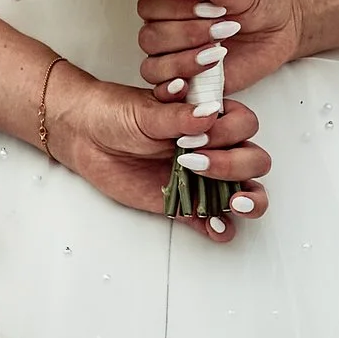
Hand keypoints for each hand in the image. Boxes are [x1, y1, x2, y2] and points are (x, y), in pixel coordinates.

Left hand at [43, 64, 271, 240]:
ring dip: (249, 200)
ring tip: (234, 204)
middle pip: (253, 160)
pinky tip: (215, 228)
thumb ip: (179, 115)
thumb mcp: (146, 110)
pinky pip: (212, 220)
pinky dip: (220, 227)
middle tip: (197, 164)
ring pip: (245, 191)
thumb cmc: (116, 113)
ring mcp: (202, 178)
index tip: (195, 136)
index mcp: (209, 118)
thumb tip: (209, 113)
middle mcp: (213, 147)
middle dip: (236, 165)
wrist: (85, 135)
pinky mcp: (183, 204)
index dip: (229, 132)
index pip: (244, 125)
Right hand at [135, 0, 310, 108]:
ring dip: (182, 63)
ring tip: (217, 54)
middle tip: (222, 29)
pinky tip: (192, 83)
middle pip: (150, 38)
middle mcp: (170, 30)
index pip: (151, 5)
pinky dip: (173, 91)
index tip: (208, 8)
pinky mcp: (190, 82)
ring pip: (153, 67)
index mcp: (175, 1)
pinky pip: (165, 93)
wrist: (283, 25)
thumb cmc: (262, 3)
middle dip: (186, 35)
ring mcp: (176, 58)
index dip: (175, 9)